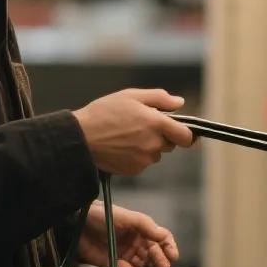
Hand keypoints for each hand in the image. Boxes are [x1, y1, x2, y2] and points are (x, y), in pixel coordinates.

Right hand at [73, 89, 194, 176]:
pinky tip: (121, 146)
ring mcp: (144, 159)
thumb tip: (179, 102)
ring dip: (147, 146)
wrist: (80, 138)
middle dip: (160, 136)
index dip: (185, 133)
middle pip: (169, 144)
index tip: (179, 130)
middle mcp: (154, 144)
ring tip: (126, 135)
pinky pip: (142, 163)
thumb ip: (160, 98)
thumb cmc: (104, 113)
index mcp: (157, 123)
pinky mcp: (133, 170)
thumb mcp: (132, 96)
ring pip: (155, 154)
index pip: (186, 136)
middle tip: (140, 126)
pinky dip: (136, 156)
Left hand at [79, 204, 178, 266]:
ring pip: (144, 265)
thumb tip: (163, 236)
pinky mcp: (114, 265)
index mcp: (142, 229)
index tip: (173, 256)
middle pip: (154, 254)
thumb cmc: (103, 214)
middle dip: (161, 261)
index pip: (161, 238)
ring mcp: (126, 254)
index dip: (168, 246)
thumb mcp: (126, 216)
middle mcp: (137, 243)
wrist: (78, 223)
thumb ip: (145, 225)